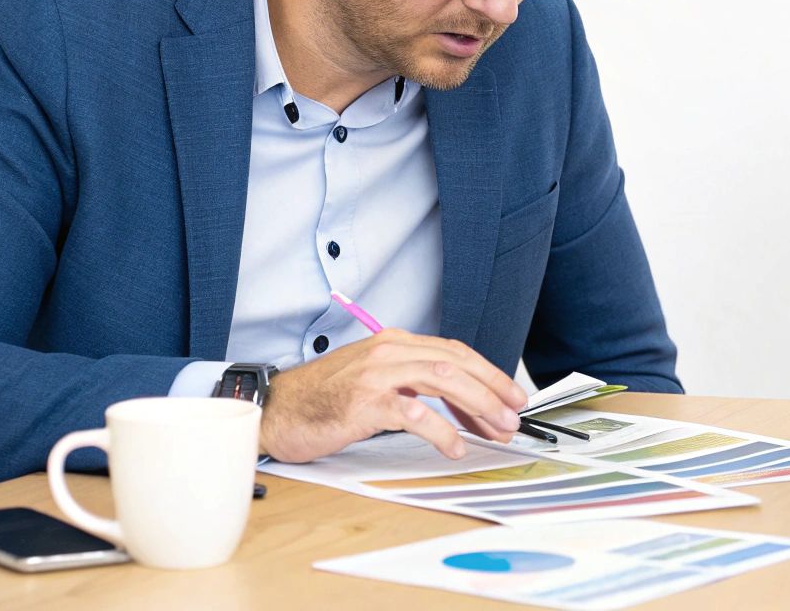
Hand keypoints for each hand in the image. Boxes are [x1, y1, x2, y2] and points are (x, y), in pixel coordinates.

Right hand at [259, 329, 526, 462]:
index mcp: (394, 343)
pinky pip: (412, 413)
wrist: (276, 409)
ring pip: (442, 379)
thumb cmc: (324, 399)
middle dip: (491, 389)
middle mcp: (388, 351)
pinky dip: (440, 429)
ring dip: (476, 405)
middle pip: (455, 363)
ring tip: (496, 428)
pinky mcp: (363, 402)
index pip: (454, 352)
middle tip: (513, 415)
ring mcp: (376, 374)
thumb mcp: (375, 380)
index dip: (488, 374)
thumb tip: (462, 406)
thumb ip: (413, 383)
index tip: (510, 396)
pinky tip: (454, 445)